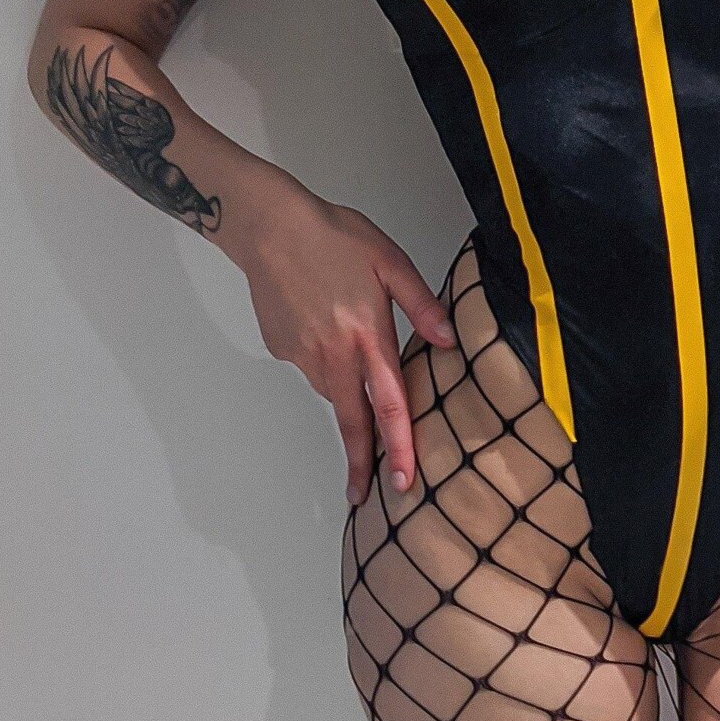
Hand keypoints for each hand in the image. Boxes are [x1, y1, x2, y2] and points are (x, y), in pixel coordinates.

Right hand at [219, 175, 455, 503]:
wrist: (268, 225)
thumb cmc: (332, 235)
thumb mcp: (389, 260)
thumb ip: (422, 304)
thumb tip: (451, 341)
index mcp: (365, 334)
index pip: (387, 403)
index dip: (396, 446)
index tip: (401, 481)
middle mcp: (332, 353)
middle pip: (351, 419)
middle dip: (360, 462)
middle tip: (364, 495)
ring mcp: (302, 354)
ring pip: (334, 391)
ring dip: (348, 395)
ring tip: (349, 350)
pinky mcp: (281, 348)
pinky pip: (312, 368)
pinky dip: (325, 361)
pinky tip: (323, 325)